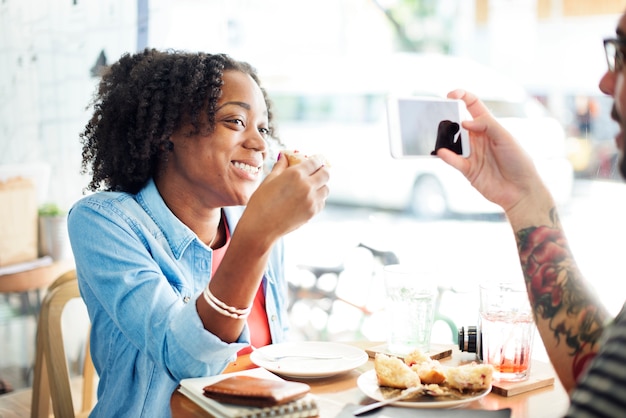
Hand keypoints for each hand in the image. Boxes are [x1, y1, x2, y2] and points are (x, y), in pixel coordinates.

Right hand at [241, 152, 329, 240]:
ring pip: (326, 189)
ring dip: (321, 186)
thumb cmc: (261, 202)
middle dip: (323, 171)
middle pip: (326, 174)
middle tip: (318, 171)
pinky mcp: (312, 212)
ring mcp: (311, 200)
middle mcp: (307, 186)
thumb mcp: (269, 180)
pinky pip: (321, 202)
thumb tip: (284, 156)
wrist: (260, 226)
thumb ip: (280, 166)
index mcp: (295, 174)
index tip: (317, 160)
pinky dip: (318, 199)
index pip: (316, 162)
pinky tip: (307, 199)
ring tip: (312, 187)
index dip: (318, 159)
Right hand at [436, 89, 551, 213]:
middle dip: (447, 117)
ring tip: (437, 133)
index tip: (450, 95)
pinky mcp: (467, 170)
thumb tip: (464, 122)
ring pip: (452, 142)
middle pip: (458, 123)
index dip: (462, 97)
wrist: (522, 190)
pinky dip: (447, 156)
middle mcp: (478, 138)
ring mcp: (472, 154)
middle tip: (438, 114)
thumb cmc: (519, 161)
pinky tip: (442, 152)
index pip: (473, 106)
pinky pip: (454, 161)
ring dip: (444, 137)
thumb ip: (487, 126)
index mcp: (489, 126)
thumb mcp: (506, 138)